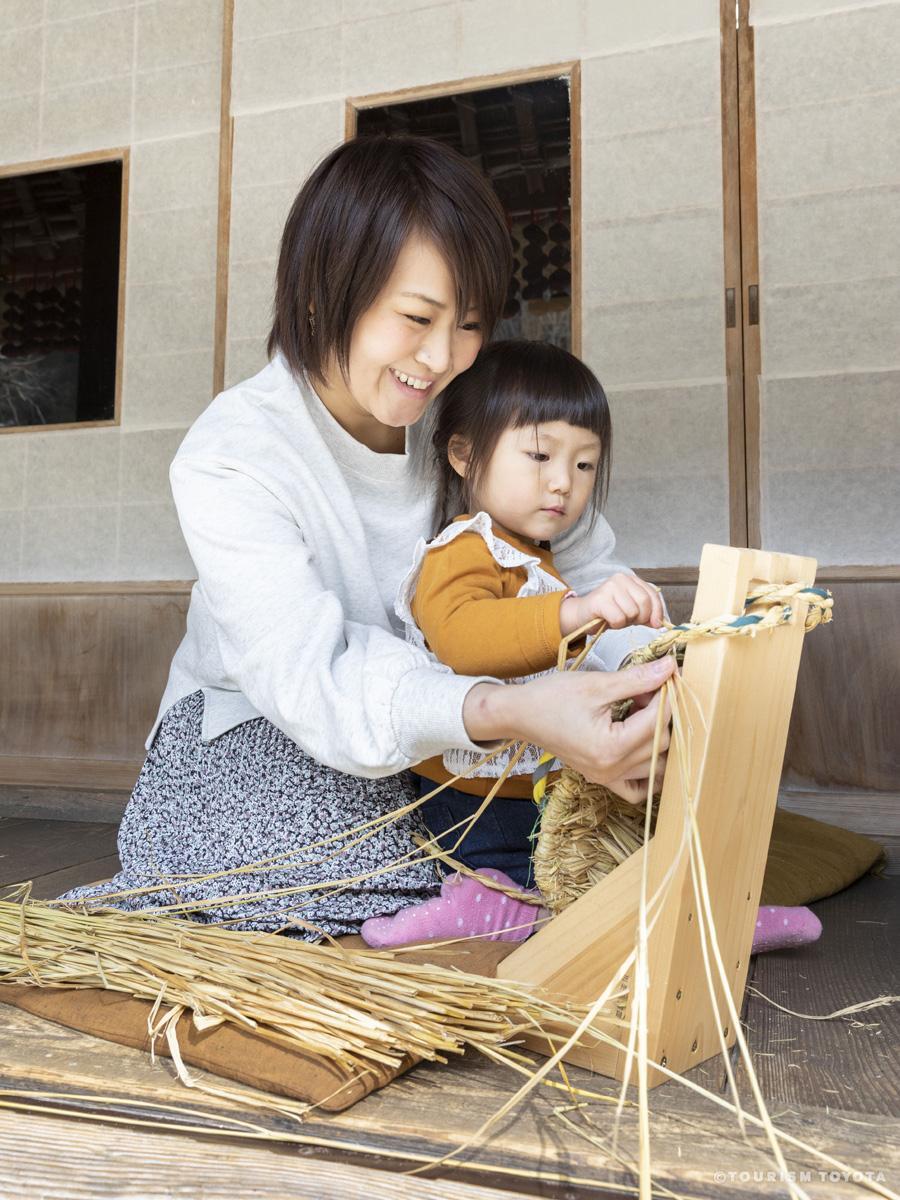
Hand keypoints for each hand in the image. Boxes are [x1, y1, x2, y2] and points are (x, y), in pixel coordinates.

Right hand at [463, 657, 673, 788]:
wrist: (520, 715)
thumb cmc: (552, 697)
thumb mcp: (597, 684)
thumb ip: (637, 679)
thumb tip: (670, 667)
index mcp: (610, 747)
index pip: (658, 721)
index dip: (667, 695)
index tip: (666, 674)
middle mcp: (611, 769)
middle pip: (661, 744)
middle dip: (662, 713)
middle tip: (650, 688)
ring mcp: (606, 778)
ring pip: (656, 765)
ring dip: (658, 737)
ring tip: (644, 711)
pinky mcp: (602, 778)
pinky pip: (637, 788)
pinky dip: (648, 771)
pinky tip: (644, 746)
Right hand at [559, 572, 664, 635]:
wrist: (582, 615)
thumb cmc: (608, 613)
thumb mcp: (631, 611)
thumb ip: (646, 613)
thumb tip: (659, 622)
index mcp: (631, 579)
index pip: (653, 594)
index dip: (657, 612)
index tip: (656, 624)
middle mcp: (621, 579)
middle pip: (644, 603)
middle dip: (641, 618)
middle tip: (629, 621)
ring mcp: (609, 587)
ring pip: (632, 612)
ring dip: (625, 622)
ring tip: (615, 618)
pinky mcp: (600, 599)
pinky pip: (618, 619)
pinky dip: (615, 625)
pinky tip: (607, 620)